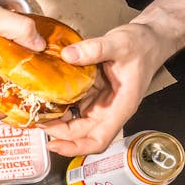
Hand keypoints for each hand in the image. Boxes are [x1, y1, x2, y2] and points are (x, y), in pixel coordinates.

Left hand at [41, 22, 172, 155]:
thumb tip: (68, 55)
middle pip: (80, 133)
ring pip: (74, 120)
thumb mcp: (120, 43)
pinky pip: (73, 104)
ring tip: (34, 110)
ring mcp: (99, 102)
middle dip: (56, 131)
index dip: (75, 147)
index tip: (53, 144)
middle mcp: (109, 110)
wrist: (149, 37)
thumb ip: (95, 49)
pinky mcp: (92, 93)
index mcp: (120, 107)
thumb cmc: (143, 44)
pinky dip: (58, 103)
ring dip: (55, 119)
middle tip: (35, 120)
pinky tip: (44, 96)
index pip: (97, 140)